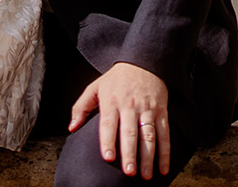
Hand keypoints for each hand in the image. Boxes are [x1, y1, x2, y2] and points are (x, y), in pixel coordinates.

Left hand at [70, 62, 170, 179]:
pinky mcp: (161, 111)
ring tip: (145, 175)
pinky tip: (163, 168)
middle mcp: (130, 105)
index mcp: (111, 101)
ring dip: (148, 157)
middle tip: (129, 172)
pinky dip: (165, 152)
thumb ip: (81, 107)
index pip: (109, 123)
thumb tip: (71, 128)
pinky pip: (164, 134)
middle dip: (130, 154)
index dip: (108, 141)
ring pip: (148, 135)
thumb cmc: (116, 79)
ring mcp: (147, 109)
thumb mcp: (95, 87)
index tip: (108, 158)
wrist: (143, 61)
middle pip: (130, 133)